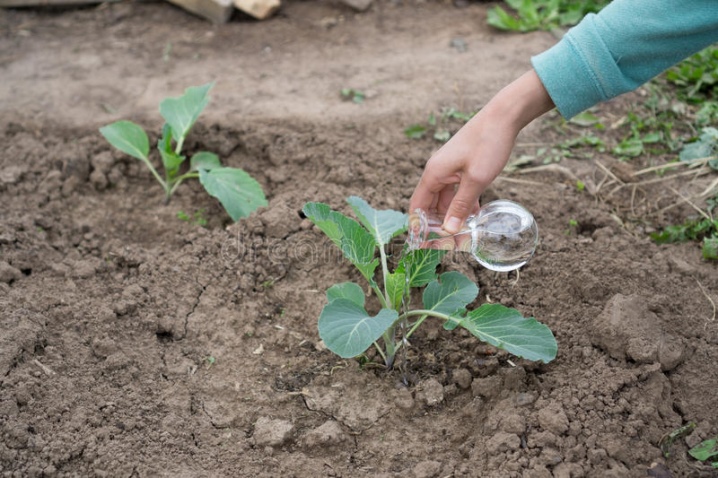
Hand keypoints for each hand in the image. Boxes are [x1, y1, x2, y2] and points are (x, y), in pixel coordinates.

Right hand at [409, 70, 553, 233]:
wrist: (503, 116)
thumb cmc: (488, 144)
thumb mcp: (476, 180)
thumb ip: (461, 206)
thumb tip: (449, 230)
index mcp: (433, 174)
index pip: (417, 207)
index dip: (419, 227)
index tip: (427, 244)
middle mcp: (437, 172)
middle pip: (429, 206)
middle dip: (438, 225)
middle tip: (451, 244)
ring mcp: (449, 169)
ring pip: (444, 200)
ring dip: (452, 216)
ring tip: (465, 234)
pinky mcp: (460, 168)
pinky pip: (456, 191)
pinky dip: (462, 204)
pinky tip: (475, 215)